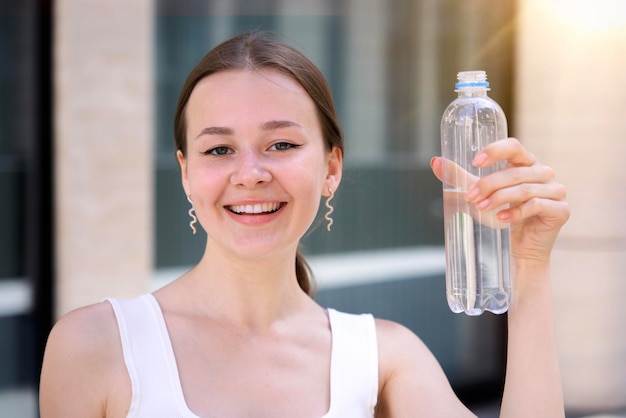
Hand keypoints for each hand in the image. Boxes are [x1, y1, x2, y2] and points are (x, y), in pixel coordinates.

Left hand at [431, 138, 569, 265]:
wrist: (522, 249)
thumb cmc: (502, 216)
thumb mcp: (479, 194)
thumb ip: (459, 178)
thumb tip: (435, 161)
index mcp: (526, 163)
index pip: (514, 146)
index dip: (495, 151)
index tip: (474, 162)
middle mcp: (543, 173)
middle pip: (515, 172)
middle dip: (489, 184)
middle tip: (471, 197)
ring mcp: (556, 191)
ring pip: (524, 188)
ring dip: (499, 197)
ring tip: (481, 207)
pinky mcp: (560, 210)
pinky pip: (536, 205)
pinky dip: (515, 211)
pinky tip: (501, 218)